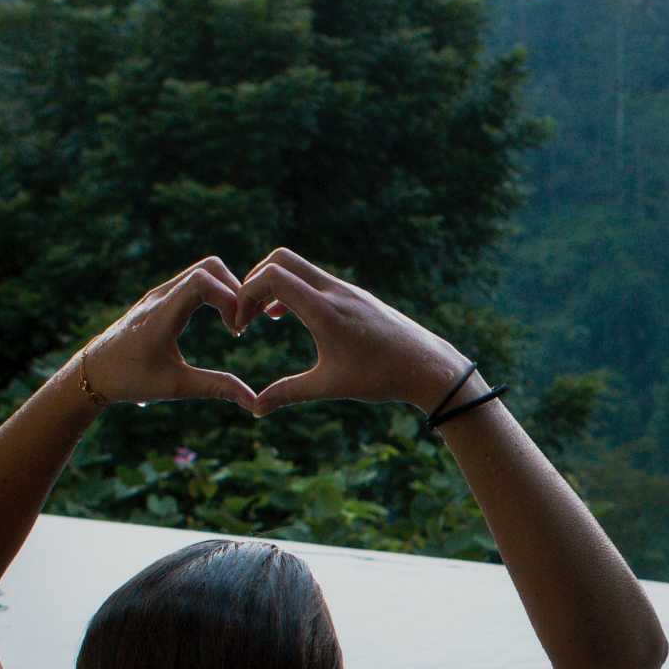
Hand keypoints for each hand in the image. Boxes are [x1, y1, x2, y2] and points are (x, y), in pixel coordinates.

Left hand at [71, 259, 255, 407]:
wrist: (92, 371)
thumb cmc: (131, 380)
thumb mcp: (176, 387)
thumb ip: (217, 388)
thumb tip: (255, 402)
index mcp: (161, 316)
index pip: (203, 281)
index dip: (230, 298)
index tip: (237, 330)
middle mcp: (160, 296)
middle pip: (210, 267)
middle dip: (235, 290)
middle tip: (241, 324)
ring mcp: (159, 293)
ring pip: (203, 270)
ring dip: (226, 291)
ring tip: (234, 324)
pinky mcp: (160, 297)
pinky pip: (194, 280)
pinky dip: (214, 293)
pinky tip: (220, 320)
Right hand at [230, 248, 472, 415]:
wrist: (427, 366)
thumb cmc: (380, 377)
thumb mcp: (329, 386)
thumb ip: (288, 393)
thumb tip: (254, 409)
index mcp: (324, 309)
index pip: (271, 277)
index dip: (245, 295)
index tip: (240, 325)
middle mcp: (334, 291)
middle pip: (280, 259)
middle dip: (254, 282)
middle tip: (246, 314)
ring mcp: (346, 289)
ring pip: (299, 268)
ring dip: (274, 286)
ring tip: (262, 318)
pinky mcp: (355, 295)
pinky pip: (315, 279)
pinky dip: (293, 289)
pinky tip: (287, 316)